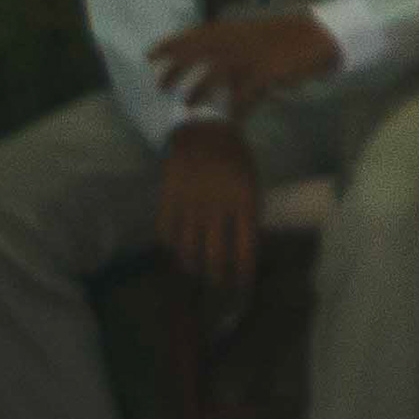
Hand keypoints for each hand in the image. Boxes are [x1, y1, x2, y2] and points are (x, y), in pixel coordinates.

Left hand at [150, 9, 340, 119]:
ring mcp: (251, 56)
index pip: (195, 34)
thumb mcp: (255, 31)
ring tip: (190, 105)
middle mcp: (238, 40)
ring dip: (200, 91)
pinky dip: (236, 108)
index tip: (150, 55)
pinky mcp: (265, 73)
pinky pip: (243, 95)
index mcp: (235, 28)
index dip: (171, 44)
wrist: (321, 35)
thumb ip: (233, 41)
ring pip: (215, 75)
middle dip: (176, 70)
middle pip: (197, 54)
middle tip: (162, 87)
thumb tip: (210, 56)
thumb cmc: (287, 34)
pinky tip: (232, 118)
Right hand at [156, 122, 261, 295]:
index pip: (246, 249)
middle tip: (217, 286)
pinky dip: (171, 247)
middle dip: (217, 278)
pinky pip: (167, 234)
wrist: (205, 131)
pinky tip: (176, 251)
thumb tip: (243, 247)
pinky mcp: (169, 201)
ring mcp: (191, 206)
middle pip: (215, 256)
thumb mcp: (251, 183)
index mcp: (245, 202)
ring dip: (192, 266)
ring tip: (197, 271)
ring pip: (188, 250)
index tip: (242, 288)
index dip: (244, 273)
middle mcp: (218, 208)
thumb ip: (247, 214)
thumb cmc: (235, 158)